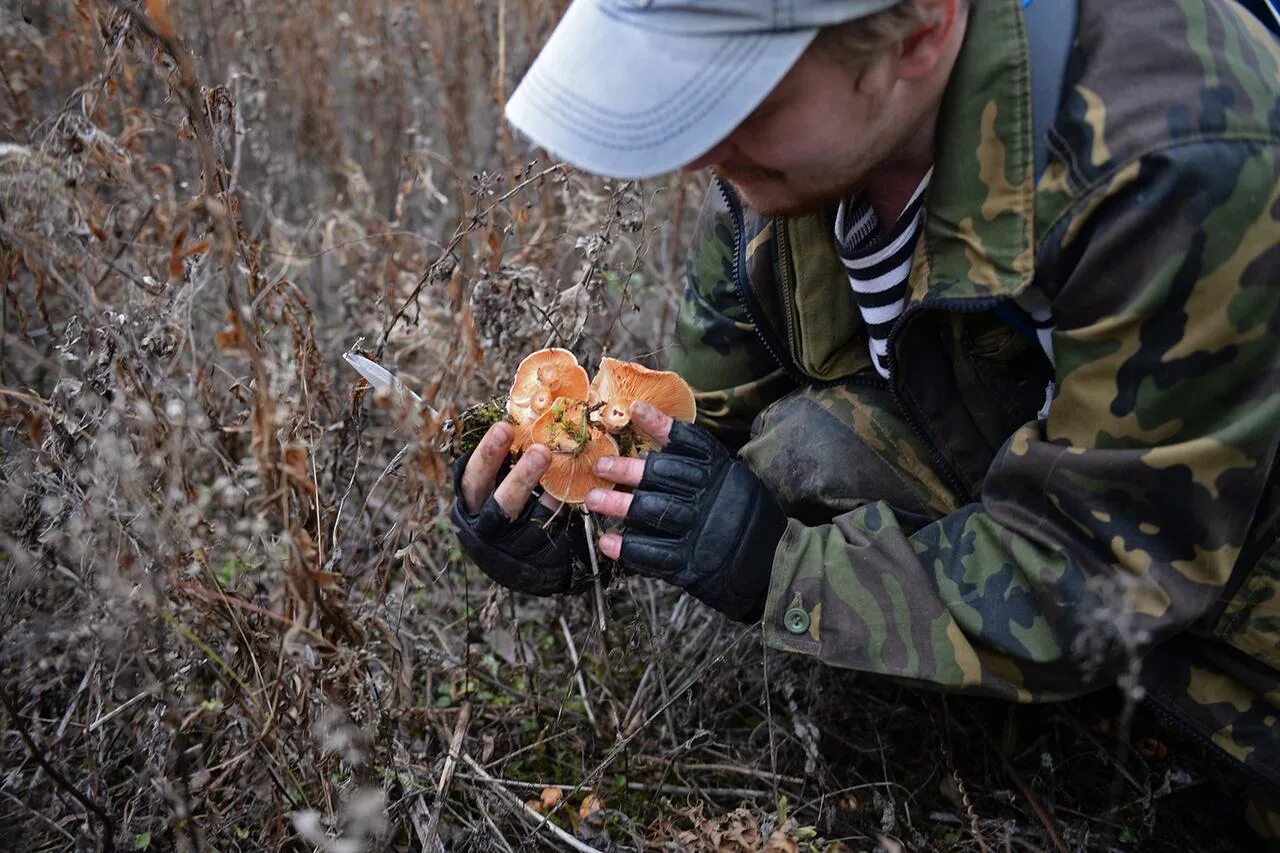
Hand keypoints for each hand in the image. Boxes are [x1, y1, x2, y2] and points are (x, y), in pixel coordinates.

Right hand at [450, 422, 597, 595]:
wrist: (518, 564)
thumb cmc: (501, 509)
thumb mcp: (491, 487)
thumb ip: (500, 462)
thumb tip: (518, 417)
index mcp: (471, 506)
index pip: (472, 479)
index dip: (486, 455)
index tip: (504, 427)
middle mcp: (486, 529)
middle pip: (500, 505)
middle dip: (521, 478)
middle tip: (541, 450)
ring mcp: (512, 548)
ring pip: (531, 522)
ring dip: (551, 497)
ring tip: (567, 474)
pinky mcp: (536, 561)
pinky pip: (553, 534)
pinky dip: (563, 512)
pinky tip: (574, 493)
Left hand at [584, 401, 786, 621]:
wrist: (772, 567)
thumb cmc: (746, 520)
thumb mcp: (736, 483)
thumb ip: (705, 468)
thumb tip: (660, 441)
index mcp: (723, 473)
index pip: (691, 443)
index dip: (662, 425)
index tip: (636, 410)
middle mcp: (712, 497)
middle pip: (664, 476)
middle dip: (627, 469)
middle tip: (601, 466)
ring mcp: (702, 531)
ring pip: (653, 511)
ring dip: (619, 505)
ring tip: (594, 500)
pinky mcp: (693, 564)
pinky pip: (654, 554)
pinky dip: (628, 549)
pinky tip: (608, 542)